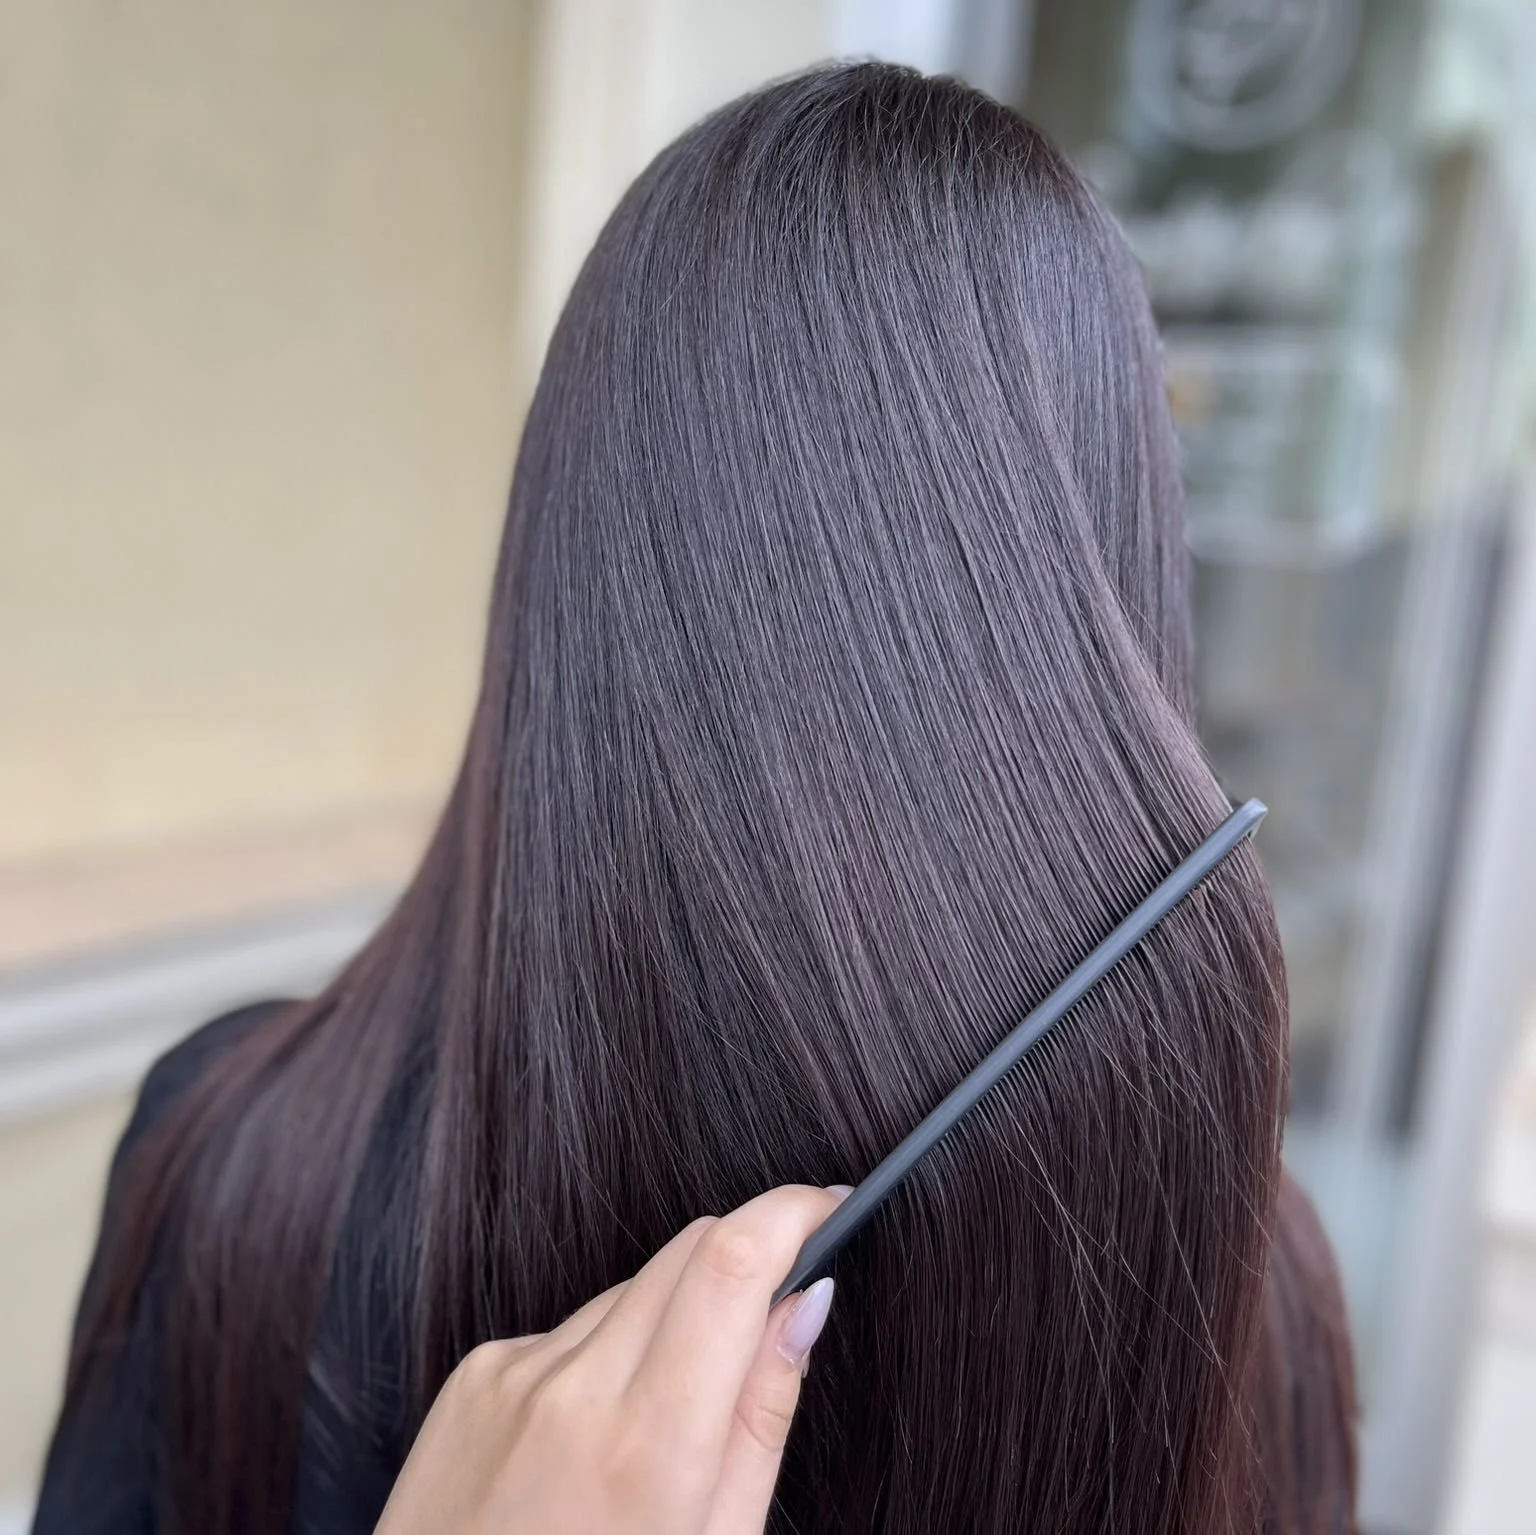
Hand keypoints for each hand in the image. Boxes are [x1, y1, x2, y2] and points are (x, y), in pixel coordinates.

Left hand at [374, 1184, 844, 1534]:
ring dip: (670, 1325)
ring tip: (657, 1433)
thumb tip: (806, 1300)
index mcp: (649, 1447)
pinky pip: (570, 1329)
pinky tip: (587, 1443)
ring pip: (632, 1292)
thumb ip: (761, 1417)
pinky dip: (602, 1360)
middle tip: (774, 1316)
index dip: (794, 1213)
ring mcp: (514, 1372)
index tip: (831, 1206)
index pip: (732, 1264)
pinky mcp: (475, 1372)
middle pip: (689, 1252)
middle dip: (747, 1260)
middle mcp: (574, 1389)